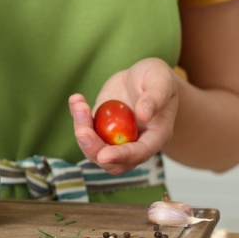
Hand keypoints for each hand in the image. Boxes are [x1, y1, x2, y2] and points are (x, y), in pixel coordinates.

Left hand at [68, 58, 178, 174]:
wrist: (143, 76)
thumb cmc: (158, 78)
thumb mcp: (161, 81)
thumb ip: (155, 97)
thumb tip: (143, 114)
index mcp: (156, 136)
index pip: (139, 154)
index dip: (121, 157)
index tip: (104, 155)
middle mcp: (135, 142)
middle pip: (112, 161)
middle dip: (94, 149)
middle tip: (82, 131)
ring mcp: (115, 137)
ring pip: (94, 148)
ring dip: (82, 130)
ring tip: (79, 105)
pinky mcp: (100, 126)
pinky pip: (86, 129)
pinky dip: (77, 117)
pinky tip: (76, 99)